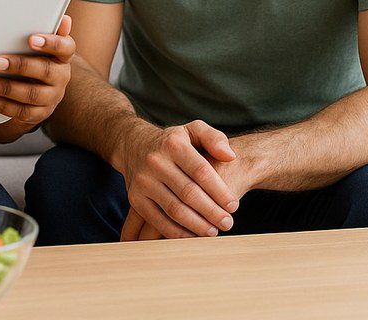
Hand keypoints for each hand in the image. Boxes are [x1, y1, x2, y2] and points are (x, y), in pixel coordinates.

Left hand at [0, 15, 74, 127]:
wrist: (41, 86)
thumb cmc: (39, 58)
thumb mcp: (43, 44)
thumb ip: (49, 30)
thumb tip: (65, 19)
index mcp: (63, 56)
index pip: (65, 47)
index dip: (50, 43)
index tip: (31, 39)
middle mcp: (61, 76)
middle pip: (45, 71)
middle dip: (19, 66)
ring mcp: (52, 97)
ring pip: (32, 94)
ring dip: (6, 88)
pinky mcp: (40, 113)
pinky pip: (23, 113)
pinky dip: (3, 105)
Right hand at [119, 120, 239, 240]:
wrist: (134, 144)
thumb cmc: (172, 142)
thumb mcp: (193, 130)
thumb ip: (214, 138)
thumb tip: (230, 156)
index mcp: (172, 144)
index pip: (201, 171)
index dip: (220, 191)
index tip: (233, 205)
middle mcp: (155, 161)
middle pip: (189, 193)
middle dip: (212, 212)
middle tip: (228, 223)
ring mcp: (143, 181)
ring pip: (175, 210)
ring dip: (198, 225)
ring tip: (213, 231)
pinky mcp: (135, 198)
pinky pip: (159, 221)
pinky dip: (178, 233)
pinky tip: (193, 236)